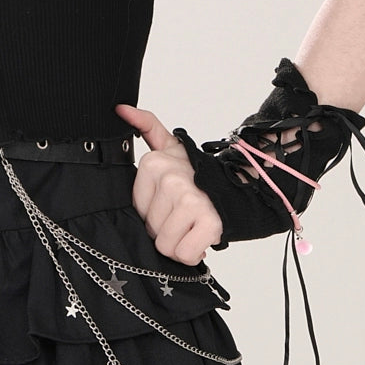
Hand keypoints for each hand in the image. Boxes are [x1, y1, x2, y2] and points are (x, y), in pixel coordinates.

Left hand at [114, 102, 224, 266]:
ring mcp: (190, 199)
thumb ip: (147, 127)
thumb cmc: (201, 176)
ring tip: (193, 226)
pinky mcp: (209, 220)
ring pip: (166, 246)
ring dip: (180, 244)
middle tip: (185, 217)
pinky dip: (194, 253)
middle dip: (168, 231)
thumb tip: (121, 109)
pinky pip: (185, 254)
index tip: (171, 205)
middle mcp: (171, 179)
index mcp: (154, 163)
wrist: (243, 189)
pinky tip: (202, 237)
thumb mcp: (171, 147)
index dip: (155, 216)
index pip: (138, 211)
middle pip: (151, 230)